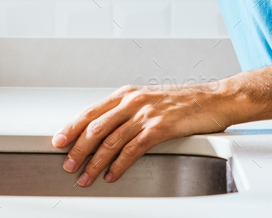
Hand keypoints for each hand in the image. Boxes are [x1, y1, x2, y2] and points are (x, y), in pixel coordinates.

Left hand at [51, 81, 233, 186]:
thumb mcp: (148, 101)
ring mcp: (146, 114)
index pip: (92, 111)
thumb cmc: (182, 102)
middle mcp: (133, 100)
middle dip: (78, 148)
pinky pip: (133, 149)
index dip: (72, 127)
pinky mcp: (160, 128)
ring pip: (111, 140)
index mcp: (127, 94)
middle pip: (96, 126)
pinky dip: (119, 165)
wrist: (213, 100)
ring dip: (94, 162)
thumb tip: (104, 130)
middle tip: (67, 164)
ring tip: (84, 176)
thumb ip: (127, 113)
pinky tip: (111, 175)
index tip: (58, 140)